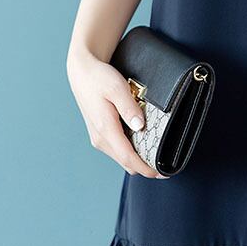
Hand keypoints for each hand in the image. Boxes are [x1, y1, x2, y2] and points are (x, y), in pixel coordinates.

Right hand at [66, 47, 166, 178]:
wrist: (82, 72)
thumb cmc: (99, 78)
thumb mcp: (117, 88)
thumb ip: (129, 108)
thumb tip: (140, 126)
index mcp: (105, 129)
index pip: (128, 158)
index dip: (146, 168)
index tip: (162, 172)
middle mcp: (100, 138)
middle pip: (126, 162)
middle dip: (144, 167)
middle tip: (164, 165)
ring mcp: (98, 137)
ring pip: (121, 158)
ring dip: (137, 159)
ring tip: (156, 154)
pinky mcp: (99, 134)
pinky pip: (117, 150)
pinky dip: (130, 151)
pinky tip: (142, 143)